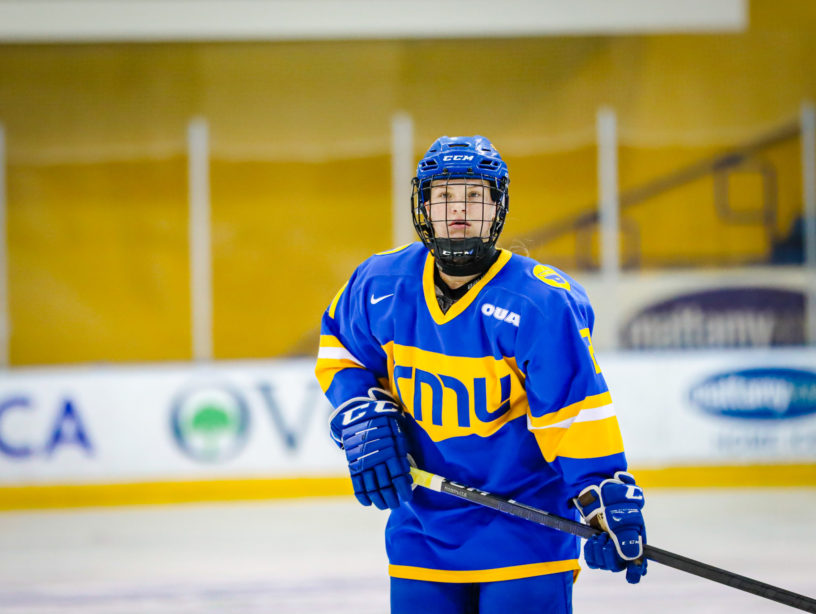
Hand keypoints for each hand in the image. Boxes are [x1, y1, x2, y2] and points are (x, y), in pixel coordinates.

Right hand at [331, 389, 412, 509]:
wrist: (359, 413)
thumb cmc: (384, 423)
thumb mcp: (397, 432)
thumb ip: (402, 452)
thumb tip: (409, 473)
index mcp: (390, 451)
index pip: (399, 478)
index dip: (403, 491)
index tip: (407, 497)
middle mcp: (376, 459)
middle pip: (386, 487)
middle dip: (392, 499)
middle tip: (396, 504)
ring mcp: (363, 463)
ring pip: (372, 489)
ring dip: (379, 500)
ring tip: (385, 505)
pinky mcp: (352, 464)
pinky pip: (357, 484)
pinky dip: (363, 496)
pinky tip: (368, 502)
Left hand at [574, 471, 646, 583]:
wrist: (598, 490)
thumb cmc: (615, 501)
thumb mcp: (623, 518)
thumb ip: (628, 538)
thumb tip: (631, 558)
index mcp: (636, 541)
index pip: (639, 565)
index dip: (636, 572)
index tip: (631, 576)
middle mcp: (624, 547)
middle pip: (618, 566)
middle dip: (610, 555)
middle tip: (606, 538)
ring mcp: (610, 546)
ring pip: (604, 564)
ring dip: (599, 552)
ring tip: (599, 537)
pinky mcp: (597, 545)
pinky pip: (593, 561)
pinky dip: (590, 553)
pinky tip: (591, 542)